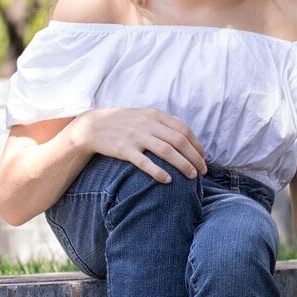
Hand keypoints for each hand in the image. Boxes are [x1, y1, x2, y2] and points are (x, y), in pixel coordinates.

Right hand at [73, 107, 206, 182]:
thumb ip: (163, 121)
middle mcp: (147, 124)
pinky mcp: (124, 150)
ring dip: (183, 165)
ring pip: (167, 151)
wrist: (92, 127)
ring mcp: (136, 136)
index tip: (203, 158)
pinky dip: (158, 171)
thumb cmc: (122, 123)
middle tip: (203, 171)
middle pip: (179, 141)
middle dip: (195, 157)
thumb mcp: (143, 115)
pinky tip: (168, 181)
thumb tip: (184, 128)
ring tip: (192, 176)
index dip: (197, 145)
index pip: (184, 130)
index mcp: (155, 115)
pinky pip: (144, 162)